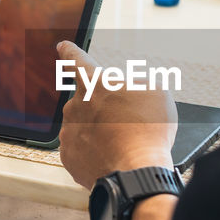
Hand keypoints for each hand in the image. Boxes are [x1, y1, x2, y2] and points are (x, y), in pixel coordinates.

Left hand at [56, 41, 176, 188]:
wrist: (136, 172)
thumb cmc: (148, 131)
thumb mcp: (156, 92)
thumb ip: (137, 84)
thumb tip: (129, 91)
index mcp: (94, 83)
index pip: (77, 59)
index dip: (70, 51)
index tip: (62, 47)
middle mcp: (75, 105)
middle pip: (89, 101)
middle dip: (106, 110)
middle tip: (127, 124)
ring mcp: (69, 131)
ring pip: (86, 125)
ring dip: (101, 131)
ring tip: (123, 143)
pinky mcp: (68, 156)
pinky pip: (82, 148)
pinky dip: (95, 151)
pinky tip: (111, 156)